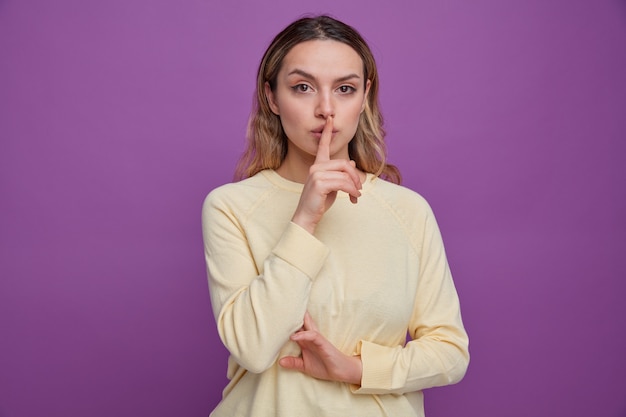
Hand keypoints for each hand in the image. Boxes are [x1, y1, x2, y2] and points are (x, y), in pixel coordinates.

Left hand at [279, 312, 361, 384]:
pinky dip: (302, 335)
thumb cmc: (324, 366)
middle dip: (293, 314)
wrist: (341, 371)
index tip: (277, 315)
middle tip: (282, 306)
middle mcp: (310, 337)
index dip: (287, 321)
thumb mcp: (304, 366)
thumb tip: (279, 362)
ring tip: (284, 316)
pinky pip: (312, 335)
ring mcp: (316, 338)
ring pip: (306, 325)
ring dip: (296, 320)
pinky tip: (293, 336)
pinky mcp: (322, 342)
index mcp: (305, 340)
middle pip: (301, 322)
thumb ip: (293, 362)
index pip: (296, 328)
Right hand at [291, 116, 362, 233]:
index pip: (323, 146)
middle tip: (359, 189)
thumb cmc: (319, 202)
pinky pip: (343, 183)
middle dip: (355, 176)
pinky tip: (354, 198)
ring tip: (356, 196)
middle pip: (344, 163)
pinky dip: (352, 191)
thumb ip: (340, 174)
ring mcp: (316, 174)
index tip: (330, 119)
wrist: (307, 216)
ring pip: (345, 174)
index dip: (327, 132)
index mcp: (318, 165)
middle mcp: (316, 167)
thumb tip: (352, 164)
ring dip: (355, 186)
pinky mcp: (319, 183)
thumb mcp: (333, 186)